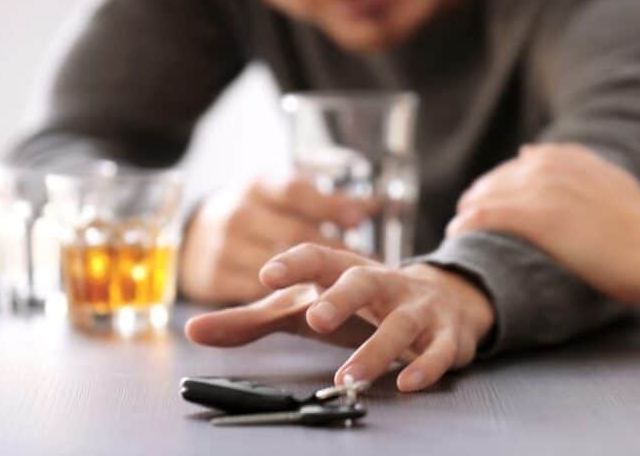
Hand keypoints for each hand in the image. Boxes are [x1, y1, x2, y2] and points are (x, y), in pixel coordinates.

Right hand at [179, 177, 367, 303]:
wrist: (198, 241)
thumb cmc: (260, 219)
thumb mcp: (282, 201)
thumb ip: (326, 204)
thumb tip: (376, 204)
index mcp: (259, 185)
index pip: (295, 191)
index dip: (328, 204)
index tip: (357, 220)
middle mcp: (238, 211)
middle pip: (294, 232)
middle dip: (332, 250)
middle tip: (364, 264)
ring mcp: (222, 246)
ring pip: (279, 266)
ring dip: (314, 279)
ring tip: (345, 284)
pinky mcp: (213, 280)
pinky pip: (257, 295)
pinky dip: (286, 301)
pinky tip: (310, 301)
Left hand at [185, 244, 494, 391]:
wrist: (446, 298)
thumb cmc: (362, 304)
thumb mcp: (307, 305)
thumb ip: (252, 319)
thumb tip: (193, 330)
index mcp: (345, 271)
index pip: (319, 257)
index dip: (294, 263)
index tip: (267, 274)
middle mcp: (384, 283)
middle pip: (364, 280)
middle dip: (341, 298)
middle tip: (315, 317)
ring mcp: (417, 308)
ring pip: (400, 324)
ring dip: (375, 350)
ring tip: (347, 377)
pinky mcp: (446, 335)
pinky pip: (439, 350)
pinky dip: (425, 366)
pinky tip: (407, 382)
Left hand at [448, 144, 639, 303]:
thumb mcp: (616, 184)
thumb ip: (585, 170)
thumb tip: (543, 156)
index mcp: (571, 158)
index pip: (524, 163)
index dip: (506, 180)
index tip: (496, 194)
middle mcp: (552, 166)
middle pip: (500, 176)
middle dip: (483, 193)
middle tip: (468, 210)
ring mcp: (541, 189)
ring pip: (488, 194)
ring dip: (469, 208)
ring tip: (457, 223)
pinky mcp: (534, 216)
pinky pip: (486, 215)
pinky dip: (467, 223)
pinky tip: (455, 233)